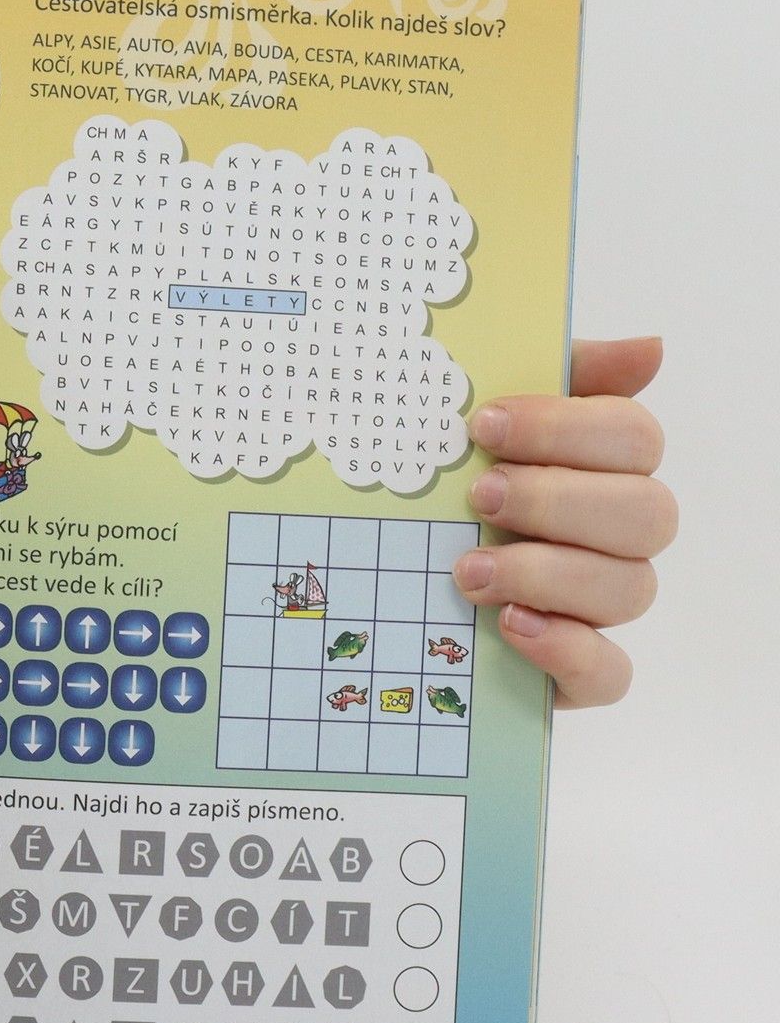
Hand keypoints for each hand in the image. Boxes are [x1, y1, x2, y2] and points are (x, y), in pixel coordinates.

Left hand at [455, 337, 674, 706]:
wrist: (374, 582)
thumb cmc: (436, 490)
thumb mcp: (471, 425)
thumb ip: (548, 376)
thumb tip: (648, 349)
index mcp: (597, 467)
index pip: (633, 437)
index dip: (566, 428)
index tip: (482, 427)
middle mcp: (612, 536)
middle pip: (648, 513)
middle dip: (558, 500)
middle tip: (479, 498)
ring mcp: (598, 606)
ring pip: (630, 588)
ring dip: (549, 573)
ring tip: (468, 571)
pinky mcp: (574, 670)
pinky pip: (610, 673)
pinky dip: (566, 650)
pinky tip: (510, 625)